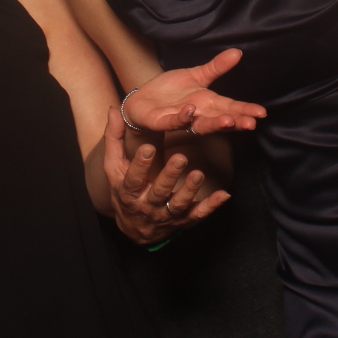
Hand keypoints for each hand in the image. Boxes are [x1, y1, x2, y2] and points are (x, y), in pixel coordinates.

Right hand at [102, 107, 229, 243]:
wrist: (135, 227)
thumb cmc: (124, 189)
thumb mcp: (114, 167)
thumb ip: (114, 139)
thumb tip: (113, 110)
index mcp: (129, 192)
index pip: (133, 179)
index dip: (141, 165)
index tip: (148, 148)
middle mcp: (147, 206)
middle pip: (159, 192)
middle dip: (170, 176)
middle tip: (181, 158)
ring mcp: (166, 215)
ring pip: (179, 205)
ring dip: (190, 191)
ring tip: (199, 174)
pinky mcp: (183, 221)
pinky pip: (198, 215)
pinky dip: (211, 206)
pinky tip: (223, 195)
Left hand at [121, 48, 267, 133]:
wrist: (144, 99)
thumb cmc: (172, 91)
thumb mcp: (196, 75)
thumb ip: (216, 67)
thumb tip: (238, 52)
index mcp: (208, 104)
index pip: (231, 108)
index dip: (245, 111)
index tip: (261, 113)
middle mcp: (199, 115)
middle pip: (220, 119)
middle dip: (236, 122)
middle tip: (251, 123)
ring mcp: (182, 120)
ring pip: (201, 125)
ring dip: (214, 124)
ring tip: (228, 120)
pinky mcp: (163, 122)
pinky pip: (174, 121)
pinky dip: (182, 117)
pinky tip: (190, 110)